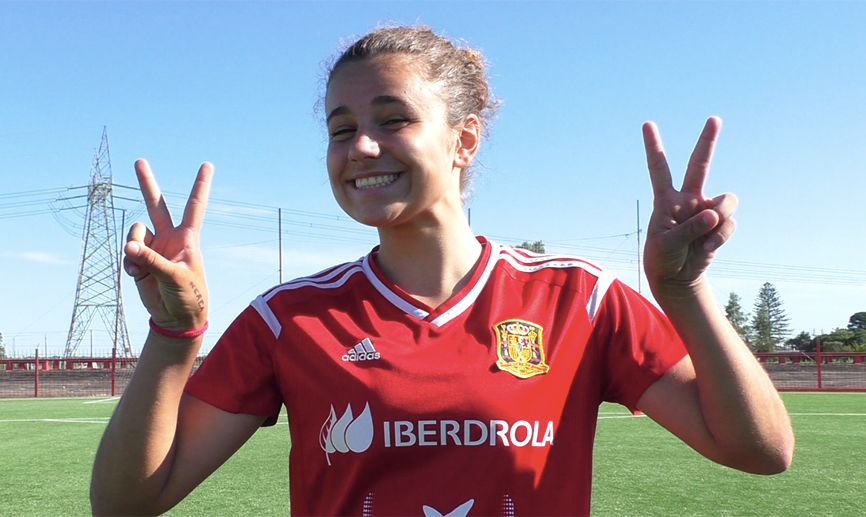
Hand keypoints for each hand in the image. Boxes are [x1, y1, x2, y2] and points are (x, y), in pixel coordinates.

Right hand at [124, 159, 212, 331]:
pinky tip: (136, 274)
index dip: (200, 185)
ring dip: (134, 247)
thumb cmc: (187, 296)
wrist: (176, 317)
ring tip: (140, 267)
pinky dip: (128, 262)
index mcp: (187, 238)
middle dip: (147, 184)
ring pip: (135, 232)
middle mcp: (169, 238)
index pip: (195, 206)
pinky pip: (128, 252)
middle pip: (156, 206)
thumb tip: (129, 247)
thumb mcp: (174, 277)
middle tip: (139, 161)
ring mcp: (153, 248)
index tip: (208, 164)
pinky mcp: (139, 260)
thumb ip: (151, 260)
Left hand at [642, 117, 737, 296]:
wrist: (676, 277)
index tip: (647, 124)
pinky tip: (707, 247)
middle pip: (700, 165)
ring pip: (726, 200)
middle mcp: (687, 199)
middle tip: (714, 118)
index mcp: (666, 200)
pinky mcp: (720, 225)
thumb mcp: (667, 244)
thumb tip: (713, 213)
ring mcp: (705, 210)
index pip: (659, 168)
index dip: (654, 146)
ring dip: (720, 217)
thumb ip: (689, 228)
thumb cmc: (662, 257)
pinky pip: (729, 224)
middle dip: (708, 141)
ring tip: (705, 235)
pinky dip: (720, 237)